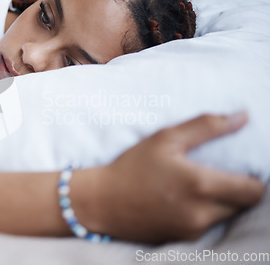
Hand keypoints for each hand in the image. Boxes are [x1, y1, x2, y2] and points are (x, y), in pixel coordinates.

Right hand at [90, 112, 264, 242]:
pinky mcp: (182, 239)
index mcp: (200, 184)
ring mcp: (192, 230)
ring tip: (198, 187)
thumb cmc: (132, 166)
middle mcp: (201, 212)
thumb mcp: (165, 138)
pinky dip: (203, 213)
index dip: (254, 179)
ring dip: (221, 203)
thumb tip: (243, 117)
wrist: (101, 201)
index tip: (242, 169)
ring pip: (225, 216)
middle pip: (243, 205)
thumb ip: (206, 126)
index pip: (254, 191)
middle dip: (238, 190)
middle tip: (220, 175)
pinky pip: (206, 226)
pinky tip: (182, 200)